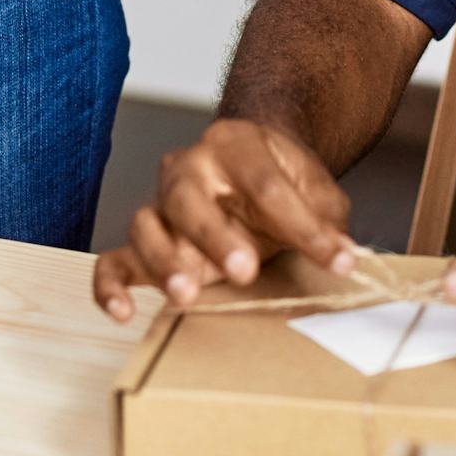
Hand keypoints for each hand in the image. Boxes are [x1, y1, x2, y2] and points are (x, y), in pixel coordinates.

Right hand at [90, 117, 360, 322]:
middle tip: (244, 270)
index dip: (303, 225)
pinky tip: (124, 312)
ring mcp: (161, 205)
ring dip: (163, 262)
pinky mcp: (145, 242)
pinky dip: (110, 285)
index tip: (338, 259)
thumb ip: (327, 219)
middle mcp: (189, 168)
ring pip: (145, 224)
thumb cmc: (281, 180)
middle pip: (188, 196)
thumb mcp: (315, 189)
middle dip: (214, 235)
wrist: (251, 166)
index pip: (265, 183)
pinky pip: (113, 260)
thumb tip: (345, 255)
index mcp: (235, 143)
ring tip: (186, 296)